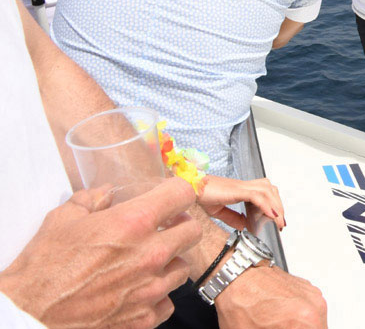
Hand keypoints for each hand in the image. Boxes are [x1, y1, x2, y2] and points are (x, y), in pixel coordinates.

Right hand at [0, 177, 198, 328]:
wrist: (28, 315)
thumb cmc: (43, 267)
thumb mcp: (64, 219)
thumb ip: (93, 199)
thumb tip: (108, 193)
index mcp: (133, 222)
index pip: (183, 194)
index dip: (179, 192)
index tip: (173, 196)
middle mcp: (150, 254)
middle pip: (193, 230)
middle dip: (180, 226)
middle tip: (163, 229)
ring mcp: (151, 288)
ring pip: (184, 267)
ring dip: (170, 262)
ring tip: (146, 262)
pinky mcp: (145, 318)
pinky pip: (168, 301)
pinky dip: (157, 296)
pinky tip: (137, 290)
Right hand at [199, 176, 285, 229]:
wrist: (189, 188)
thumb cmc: (201, 196)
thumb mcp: (219, 211)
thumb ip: (232, 218)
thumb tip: (244, 226)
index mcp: (241, 189)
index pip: (265, 192)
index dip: (274, 204)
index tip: (277, 219)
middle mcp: (244, 185)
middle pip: (270, 191)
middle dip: (279, 207)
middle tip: (281, 223)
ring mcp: (242, 186)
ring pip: (268, 192)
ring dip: (276, 207)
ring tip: (279, 221)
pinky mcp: (237, 189)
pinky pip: (257, 196)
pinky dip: (266, 205)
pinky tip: (271, 215)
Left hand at [214, 264, 326, 328]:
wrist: (235, 275)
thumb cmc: (242, 304)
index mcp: (307, 322)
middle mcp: (315, 307)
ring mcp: (313, 296)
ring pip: (314, 324)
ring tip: (277, 328)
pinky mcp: (307, 289)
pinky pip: (310, 312)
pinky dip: (298, 320)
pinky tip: (279, 321)